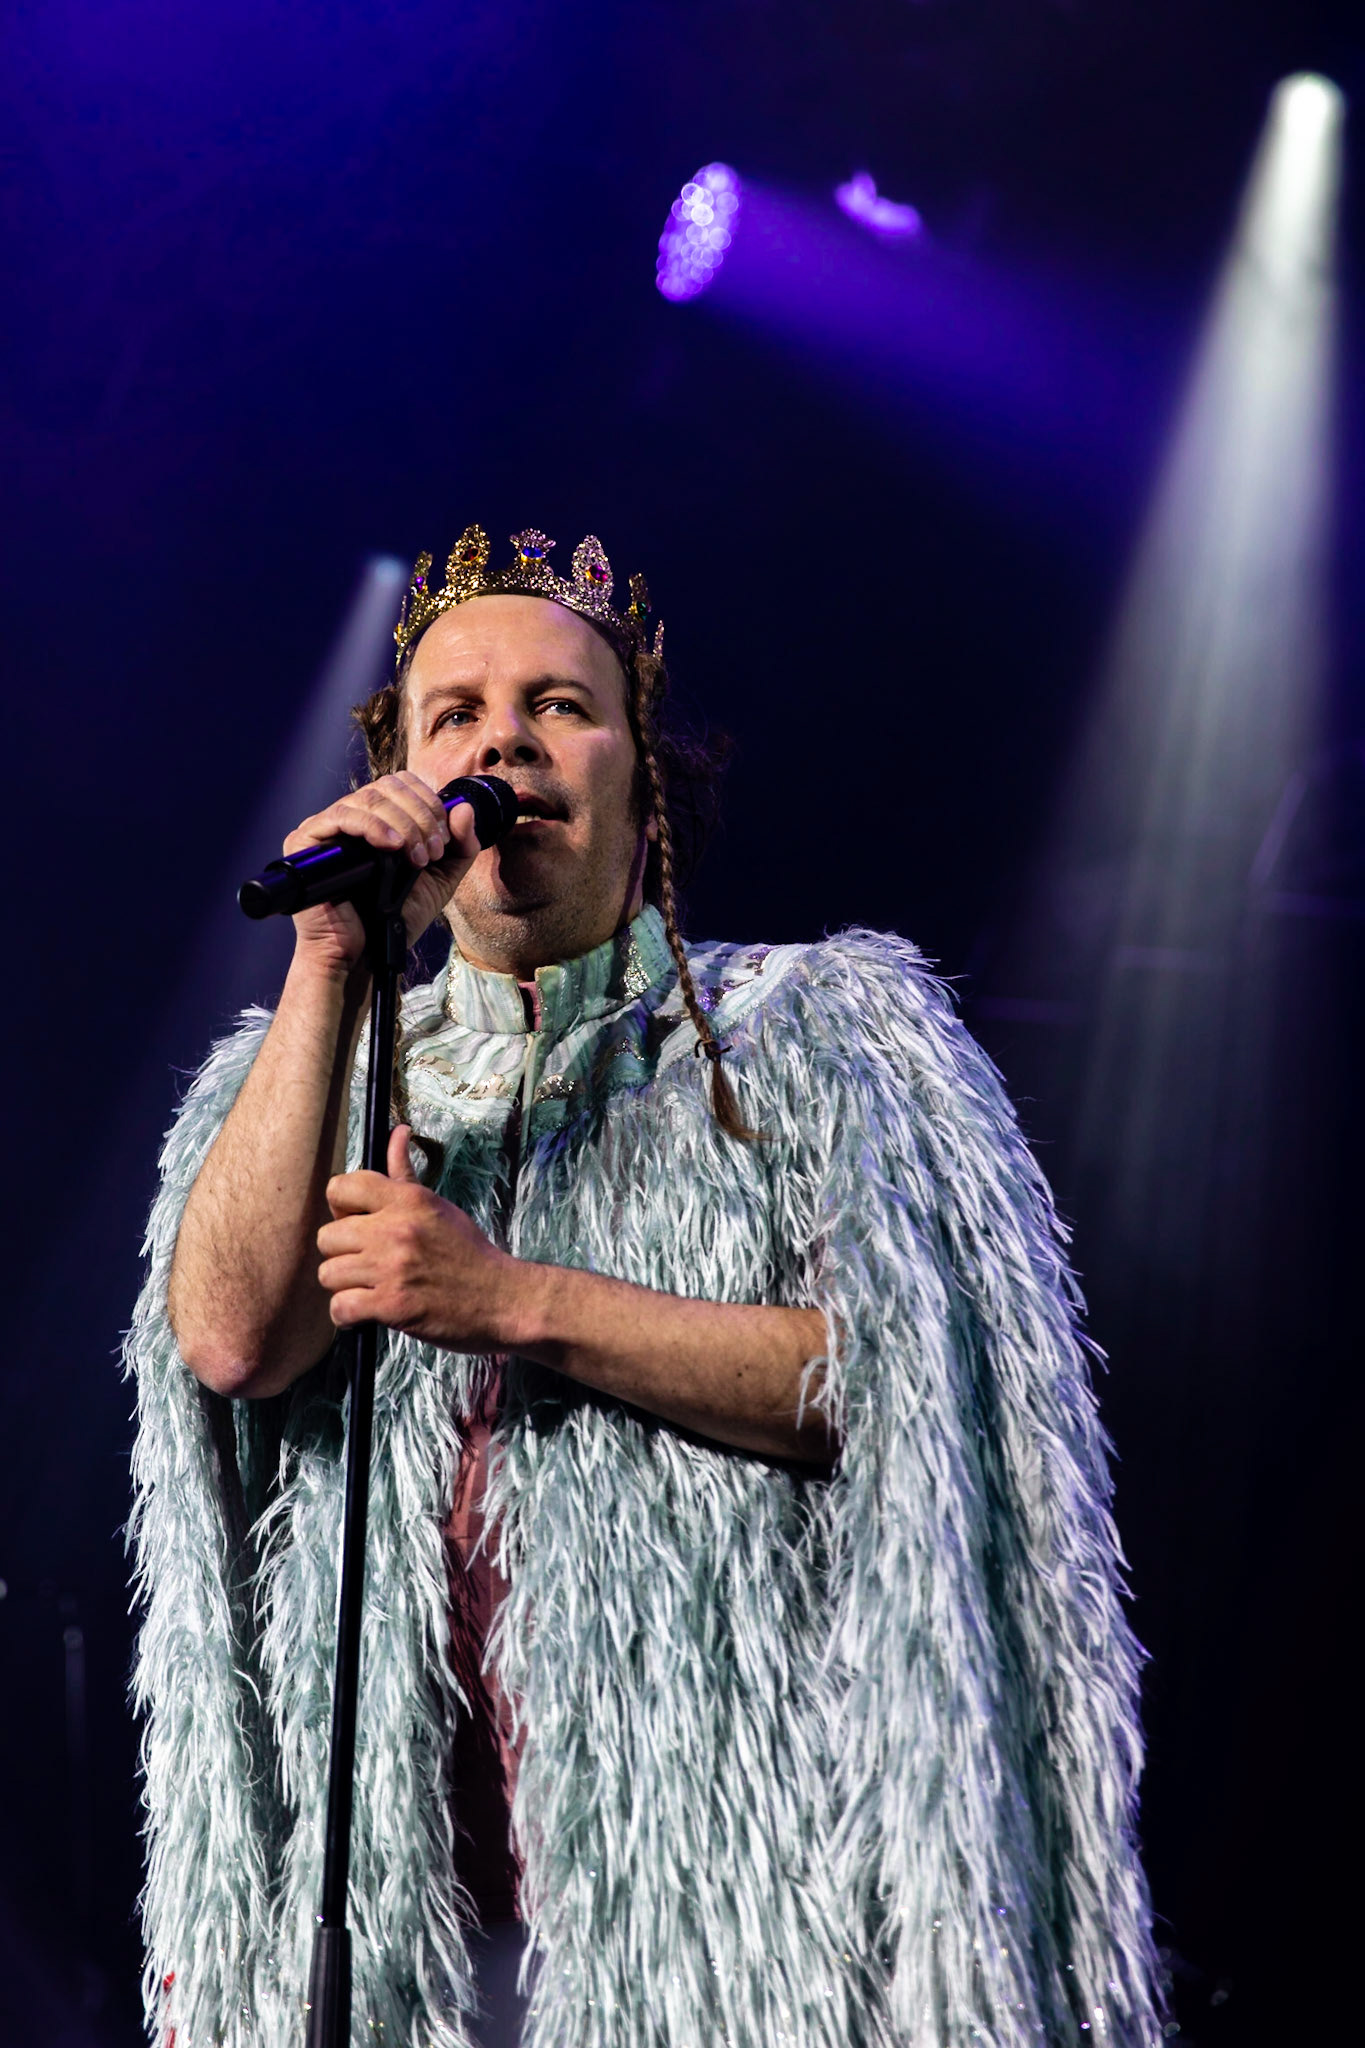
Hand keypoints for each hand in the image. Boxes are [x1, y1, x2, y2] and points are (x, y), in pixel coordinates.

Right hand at [284, 771, 481, 974]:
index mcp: (377, 819)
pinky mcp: (305, 839)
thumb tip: (464, 807)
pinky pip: (341, 815)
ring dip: (404, 824)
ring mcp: (325, 826)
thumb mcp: (440, 880)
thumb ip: (460, 847)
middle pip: (388, 786)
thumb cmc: (395, 918)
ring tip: (417, 858)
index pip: (402, 783)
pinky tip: (392, 847)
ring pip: (369, 798)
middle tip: (433, 851)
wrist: (365, 954)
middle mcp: (350, 816)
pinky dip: (374, 827)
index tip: (444, 838)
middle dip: (421, 815)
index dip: (428, 801)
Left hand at [317, 1125, 517, 1348]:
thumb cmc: (467, 1252)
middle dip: (341, 1253)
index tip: (357, 1223)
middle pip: (327, 1237)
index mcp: (407, 1201)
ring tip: (367, 1288)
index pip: (340, 1188)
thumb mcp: (437, 1206)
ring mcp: (392, 1268)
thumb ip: (405, 1174)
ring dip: (345, 1286)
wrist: (500, 1298)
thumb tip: (398, 1131)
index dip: (341, 1209)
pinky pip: (340, 1308)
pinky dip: (347, 1316)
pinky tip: (366, 1311)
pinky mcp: (392, 1305)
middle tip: (365, 1263)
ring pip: (329, 1274)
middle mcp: (396, 1230)